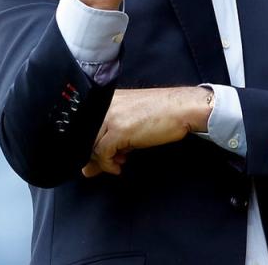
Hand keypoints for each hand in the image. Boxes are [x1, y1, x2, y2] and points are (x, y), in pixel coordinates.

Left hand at [82, 87, 212, 176]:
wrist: (181, 108)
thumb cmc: (161, 114)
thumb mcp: (130, 126)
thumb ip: (111, 141)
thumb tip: (91, 165)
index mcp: (107, 100)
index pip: (86, 125)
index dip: (89, 145)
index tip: (95, 158)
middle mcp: (106, 105)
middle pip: (86, 136)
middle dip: (90, 156)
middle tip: (99, 168)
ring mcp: (112, 116)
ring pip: (91, 145)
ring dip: (101, 161)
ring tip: (116, 164)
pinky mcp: (120, 129)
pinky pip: (103, 152)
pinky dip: (108, 164)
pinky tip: (119, 166)